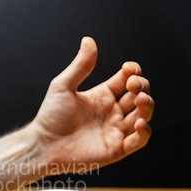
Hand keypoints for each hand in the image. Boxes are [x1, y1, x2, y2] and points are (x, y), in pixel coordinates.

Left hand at [26, 36, 153, 172]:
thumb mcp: (63, 86)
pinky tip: (139, 123)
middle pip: (139, 96)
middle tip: (134, 84)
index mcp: (102, 96)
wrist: (43, 145)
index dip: (133, 73)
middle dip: (142, 87)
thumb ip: (80, 65)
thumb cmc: (50, 117)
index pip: (126, 80)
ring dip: (147, 106)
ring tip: (140, 99)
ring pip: (142, 116)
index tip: (129, 69)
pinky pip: (138, 141)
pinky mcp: (116, 149)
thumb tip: (88, 40)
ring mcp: (115, 130)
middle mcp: (111, 112)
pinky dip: (144, 132)